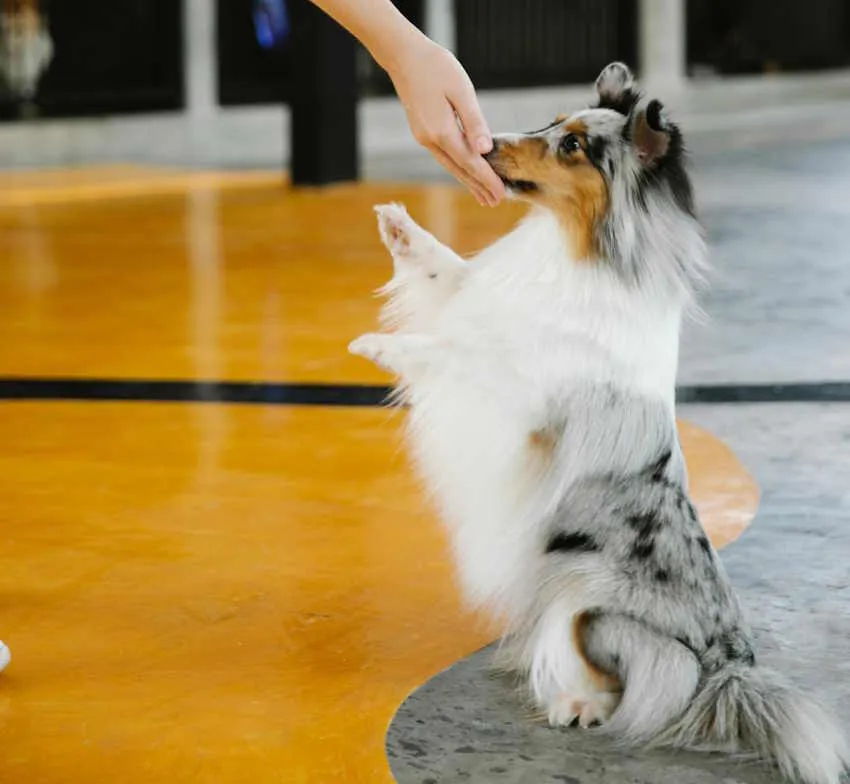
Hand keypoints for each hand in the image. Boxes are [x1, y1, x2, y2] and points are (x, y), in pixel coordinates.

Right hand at [387, 37, 505, 205]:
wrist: (404, 57)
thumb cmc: (436, 67)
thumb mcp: (461, 90)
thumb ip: (474, 121)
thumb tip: (485, 150)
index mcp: (442, 131)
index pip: (470, 162)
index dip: (487, 180)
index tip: (501, 194)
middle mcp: (430, 140)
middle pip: (460, 170)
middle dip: (478, 187)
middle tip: (495, 202)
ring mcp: (424, 138)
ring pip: (450, 166)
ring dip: (468, 181)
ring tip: (483, 195)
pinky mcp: (422, 133)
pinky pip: (444, 157)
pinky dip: (457, 168)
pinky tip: (465, 173)